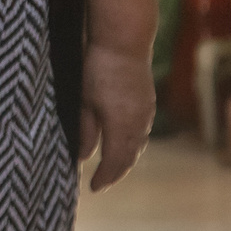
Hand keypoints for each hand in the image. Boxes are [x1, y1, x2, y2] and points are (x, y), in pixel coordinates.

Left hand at [78, 44, 153, 192]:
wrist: (124, 41)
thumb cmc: (98, 68)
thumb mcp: (84, 101)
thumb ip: (85, 131)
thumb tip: (82, 157)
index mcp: (122, 126)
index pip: (114, 162)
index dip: (105, 177)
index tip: (93, 188)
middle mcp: (139, 124)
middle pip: (129, 158)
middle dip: (115, 172)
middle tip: (101, 183)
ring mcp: (146, 113)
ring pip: (138, 146)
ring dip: (125, 159)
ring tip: (111, 168)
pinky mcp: (148, 103)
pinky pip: (142, 133)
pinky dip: (132, 144)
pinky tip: (123, 144)